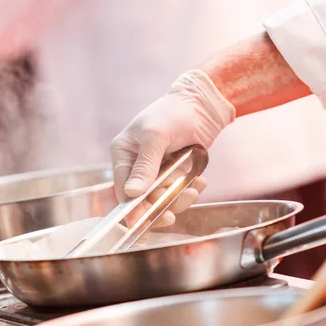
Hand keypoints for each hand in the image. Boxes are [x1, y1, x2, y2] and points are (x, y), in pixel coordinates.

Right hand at [110, 69, 235, 226]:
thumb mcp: (156, 136)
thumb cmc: (174, 113)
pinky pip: (178, 194)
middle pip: (142, 200)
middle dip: (161, 203)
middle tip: (180, 201)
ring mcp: (156, 172)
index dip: (132, 208)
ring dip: (179, 198)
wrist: (203, 105)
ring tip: (194, 187)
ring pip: (162, 201)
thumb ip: (145, 166)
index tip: (144, 220)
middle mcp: (136, 166)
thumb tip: (131, 194)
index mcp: (123, 154)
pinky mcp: (174, 175)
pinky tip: (200, 181)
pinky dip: (189, 191)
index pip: (122, 190)